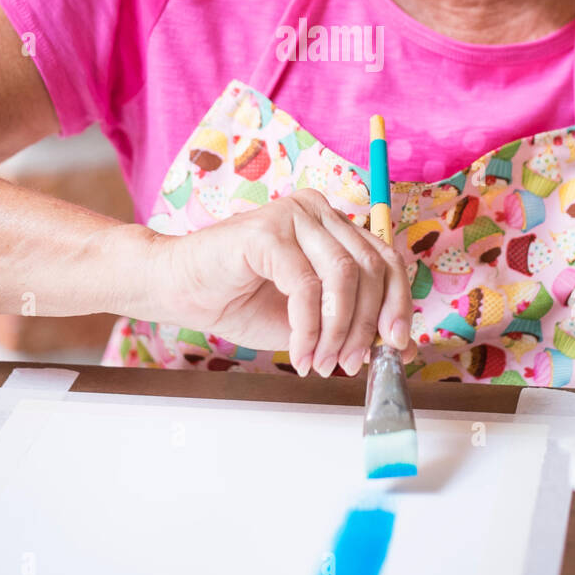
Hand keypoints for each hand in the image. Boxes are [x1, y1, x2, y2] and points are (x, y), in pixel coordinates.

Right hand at [146, 188, 416, 375]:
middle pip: (371, 268)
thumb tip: (391, 345)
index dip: (398, 303)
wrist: (176, 289)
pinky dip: (309, 330)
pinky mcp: (267, 232)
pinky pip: (306, 287)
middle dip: (366, 326)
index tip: (398, 345)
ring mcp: (292, 216)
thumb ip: (345, 319)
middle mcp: (317, 210)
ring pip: (343, 277)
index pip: (385, 258)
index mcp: (331, 224)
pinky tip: (299, 355)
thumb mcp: (306, 316)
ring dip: (338, 331)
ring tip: (322, 363)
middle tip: (350, 364)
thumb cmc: (236, 299)